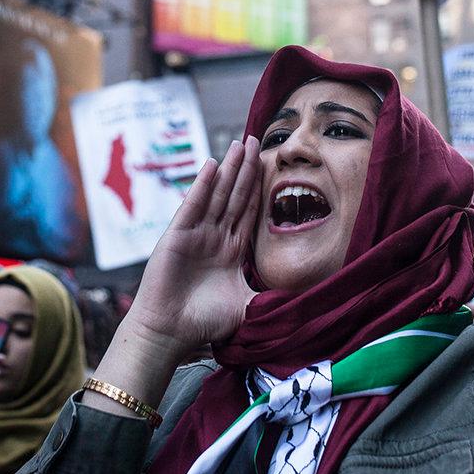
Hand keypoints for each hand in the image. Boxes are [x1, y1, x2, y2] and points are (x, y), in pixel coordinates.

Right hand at [124, 136, 261, 355]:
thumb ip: (269, 296)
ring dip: (228, 168)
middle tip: (256, 140)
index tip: (270, 164)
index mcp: (231, 250)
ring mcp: (196, 233)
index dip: (259, 187)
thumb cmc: (204, 324)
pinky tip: (212, 164)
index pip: (249, 211)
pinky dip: (203, 184)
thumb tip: (302, 297)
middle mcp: (215, 237)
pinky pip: (194, 204)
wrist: (170, 334)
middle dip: (246, 168)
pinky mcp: (178, 234)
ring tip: (239, 143)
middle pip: (235, 195)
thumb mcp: (246, 306)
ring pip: (217, 194)